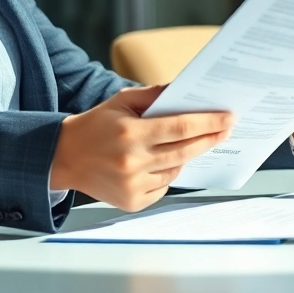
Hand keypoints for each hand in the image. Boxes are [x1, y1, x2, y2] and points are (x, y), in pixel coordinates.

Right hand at [51, 86, 233, 211]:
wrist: (64, 158)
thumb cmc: (95, 125)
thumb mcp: (121, 101)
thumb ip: (154, 95)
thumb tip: (185, 90)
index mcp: (130, 134)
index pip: (180, 127)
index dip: (208, 122)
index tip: (229, 118)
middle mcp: (132, 162)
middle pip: (185, 150)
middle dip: (210, 139)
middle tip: (226, 129)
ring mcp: (132, 185)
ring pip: (175, 169)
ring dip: (185, 156)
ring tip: (186, 143)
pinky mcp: (132, 202)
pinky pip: (163, 187)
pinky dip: (167, 174)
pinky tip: (158, 163)